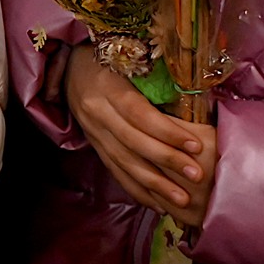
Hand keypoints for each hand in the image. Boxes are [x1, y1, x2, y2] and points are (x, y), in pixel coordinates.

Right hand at [68, 50, 217, 226]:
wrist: (67, 66)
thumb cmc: (108, 59)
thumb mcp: (127, 60)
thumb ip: (154, 80)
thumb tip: (196, 102)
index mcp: (107, 88)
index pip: (139, 114)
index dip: (167, 132)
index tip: (196, 146)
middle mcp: (96, 112)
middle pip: (132, 141)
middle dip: (166, 161)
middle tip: (196, 175)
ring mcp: (93, 132)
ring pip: (123, 162)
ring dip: (154, 184)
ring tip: (181, 199)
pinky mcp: (93, 145)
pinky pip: (114, 171)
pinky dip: (136, 190)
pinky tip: (158, 204)